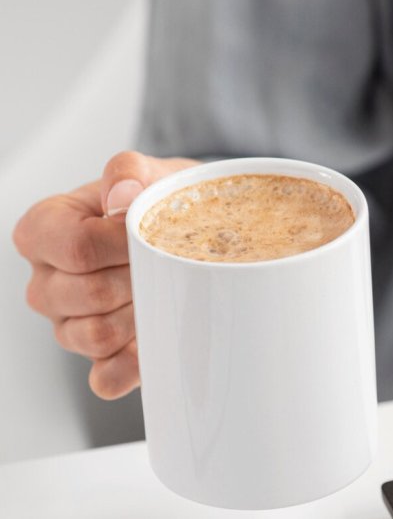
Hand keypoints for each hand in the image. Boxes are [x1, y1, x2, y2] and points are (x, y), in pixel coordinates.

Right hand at [13, 151, 198, 398]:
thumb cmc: (159, 200)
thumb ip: (129, 173)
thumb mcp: (149, 173)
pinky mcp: (99, 358)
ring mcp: (68, 324)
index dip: (122, 243)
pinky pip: (105, 378)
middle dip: (138, 279)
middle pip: (88, 295)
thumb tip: (121, 195)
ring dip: (141, 316)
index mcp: (44, 231)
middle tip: (168, 262)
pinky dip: (134, 365)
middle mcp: (47, 282)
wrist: (189, 227)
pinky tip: (156, 343)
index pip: (74, 247)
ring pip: (96, 336)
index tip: (154, 231)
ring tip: (166, 290)